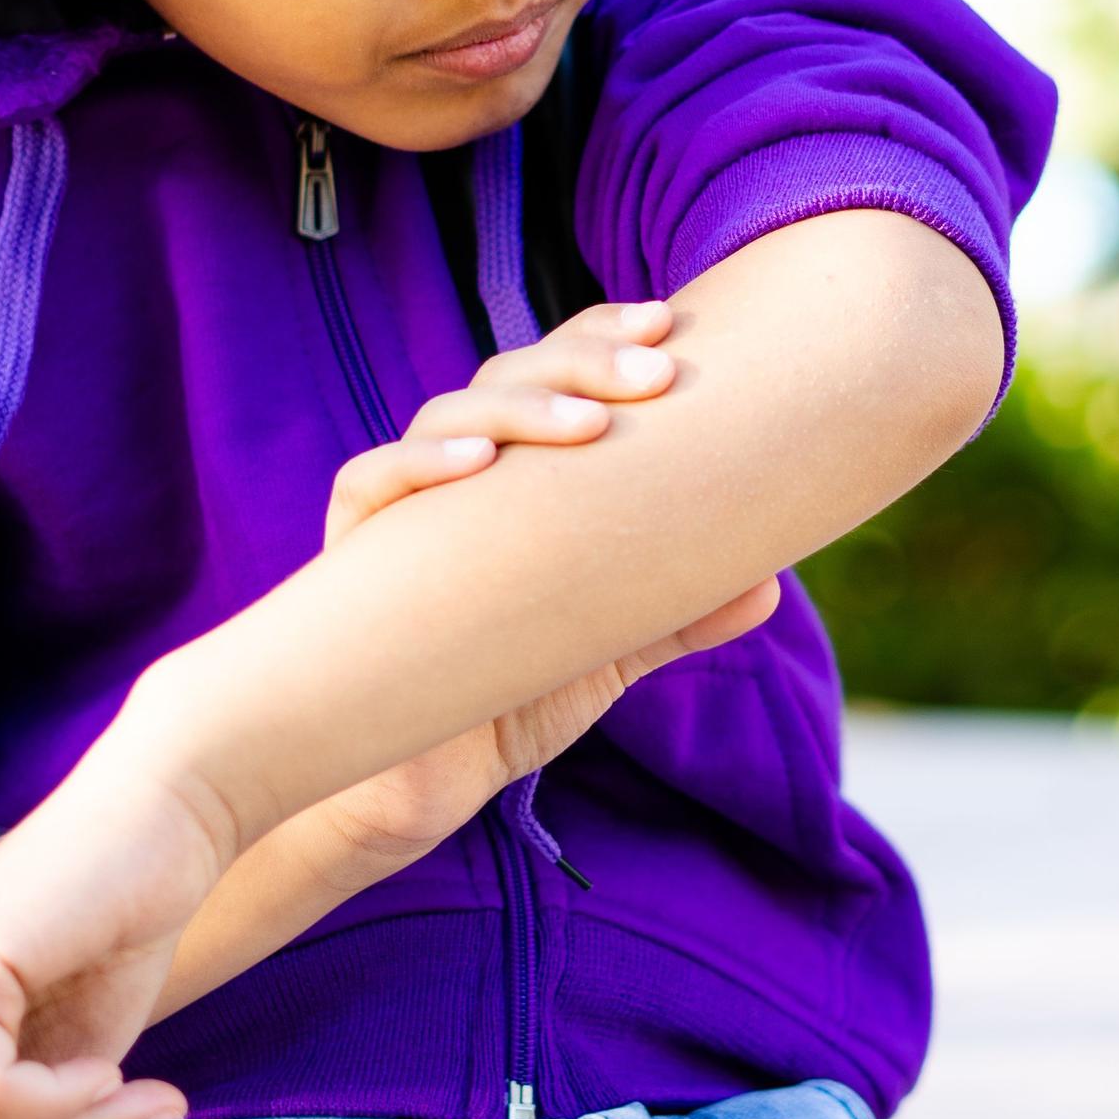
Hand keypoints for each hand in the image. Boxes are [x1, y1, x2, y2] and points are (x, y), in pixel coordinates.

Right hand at [306, 302, 779, 860]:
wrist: (411, 792)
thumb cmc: (501, 701)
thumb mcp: (603, 653)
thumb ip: (676, 615)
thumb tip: (768, 584)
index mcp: (516, 478)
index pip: (557, 376)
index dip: (604, 338)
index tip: (671, 325)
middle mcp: (456, 477)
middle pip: (512, 377)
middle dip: (585, 360)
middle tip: (658, 369)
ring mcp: (400, 510)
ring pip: (449, 417)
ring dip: (520, 408)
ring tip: (589, 421)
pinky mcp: (350, 557)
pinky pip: (371, 484)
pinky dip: (418, 465)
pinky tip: (475, 463)